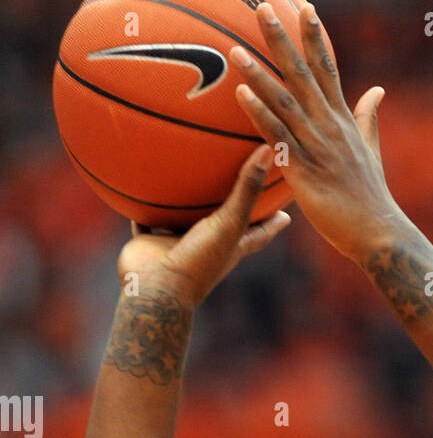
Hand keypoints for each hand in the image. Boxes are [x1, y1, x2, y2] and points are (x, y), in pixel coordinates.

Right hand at [116, 145, 290, 309]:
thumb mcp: (229, 222)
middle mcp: (206, 247)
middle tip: (241, 190)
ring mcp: (178, 246)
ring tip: (189, 181)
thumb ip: (247, 188)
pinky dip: (145, 210)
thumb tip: (270, 148)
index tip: (287, 213)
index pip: (259, 233)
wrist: (155, 289)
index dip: (273, 222)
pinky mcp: (151, 244)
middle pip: (224, 226)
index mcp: (231, 247)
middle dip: (233, 211)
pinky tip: (141, 190)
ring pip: (185, 221)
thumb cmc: (198, 260)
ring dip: (187, 207)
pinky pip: (148, 222)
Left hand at [230, 2, 403, 262]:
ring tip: (235, 50)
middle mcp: (330, 126)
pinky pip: (278, 137)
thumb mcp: (371, 150)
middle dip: (281, 39)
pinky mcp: (304, 170)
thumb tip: (378, 89)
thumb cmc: (370, 197)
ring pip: (284, 101)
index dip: (316, 38)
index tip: (304, 7)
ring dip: (259, 74)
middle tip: (261, 8)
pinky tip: (241, 96)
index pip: (328, 69)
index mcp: (343, 120)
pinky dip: (260, 114)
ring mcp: (317, 146)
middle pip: (302, 73)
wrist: (377, 232)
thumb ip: (368, 117)